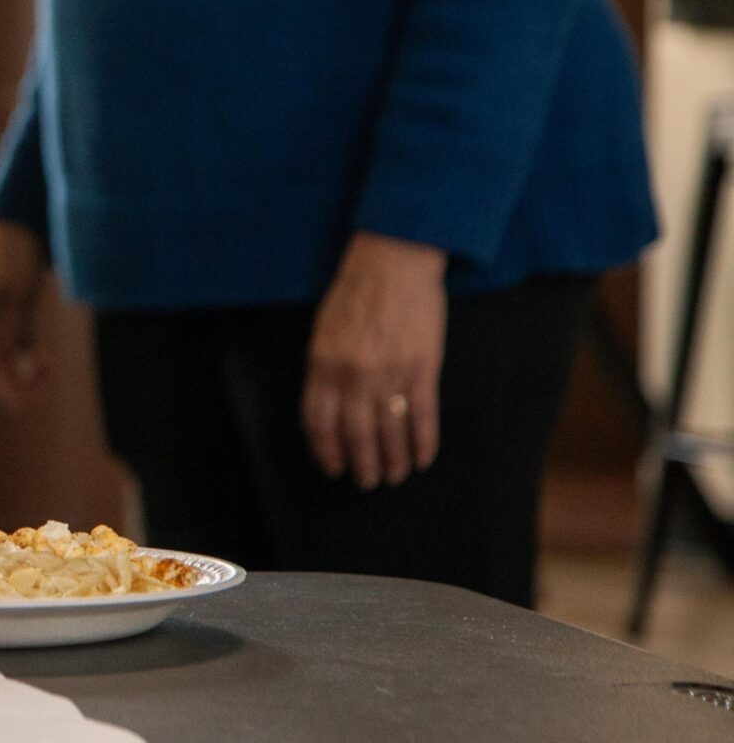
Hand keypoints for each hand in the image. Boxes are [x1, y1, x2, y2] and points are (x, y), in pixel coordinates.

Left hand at [302, 232, 447, 489]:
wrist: (392, 261)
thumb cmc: (354, 291)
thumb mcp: (323, 330)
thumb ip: (323, 368)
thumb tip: (327, 406)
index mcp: (323, 364)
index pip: (319, 421)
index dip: (325, 449)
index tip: (331, 467)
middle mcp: (354, 375)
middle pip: (354, 434)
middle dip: (360, 464)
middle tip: (366, 482)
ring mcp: (390, 373)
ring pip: (389, 431)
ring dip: (392, 460)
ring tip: (395, 476)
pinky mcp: (423, 367)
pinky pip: (422, 415)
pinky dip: (423, 442)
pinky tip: (423, 459)